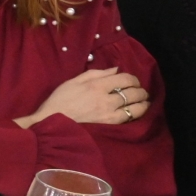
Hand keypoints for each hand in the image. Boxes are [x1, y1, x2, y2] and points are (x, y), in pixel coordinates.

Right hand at [19, 67, 149, 126]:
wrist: (52, 121)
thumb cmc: (60, 99)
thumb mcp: (74, 81)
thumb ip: (96, 73)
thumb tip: (115, 70)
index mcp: (96, 85)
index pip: (124, 79)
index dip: (133, 78)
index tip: (133, 80)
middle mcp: (106, 99)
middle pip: (133, 93)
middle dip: (140, 90)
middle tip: (140, 90)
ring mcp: (109, 114)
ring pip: (135, 107)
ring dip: (143, 103)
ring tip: (143, 101)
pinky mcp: (109, 125)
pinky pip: (129, 118)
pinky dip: (136, 113)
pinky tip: (137, 111)